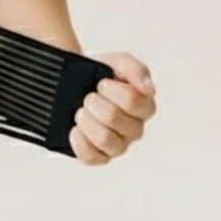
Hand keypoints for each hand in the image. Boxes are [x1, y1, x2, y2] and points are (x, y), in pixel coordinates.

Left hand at [69, 51, 156, 165]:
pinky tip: (75, 128)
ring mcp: (118, 145)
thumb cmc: (100, 75)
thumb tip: (147, 88)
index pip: (134, 102)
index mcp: (144, 107)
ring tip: (80, 111)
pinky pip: (91, 157)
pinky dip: (79, 141)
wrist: (72, 85)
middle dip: (94, 103)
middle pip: (115, 118)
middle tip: (88, 97)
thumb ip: (135, 70)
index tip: (101, 83)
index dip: (112, 90)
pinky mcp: (99, 157)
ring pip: (105, 139)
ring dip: (86, 120)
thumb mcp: (118, 63)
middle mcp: (134, 129)